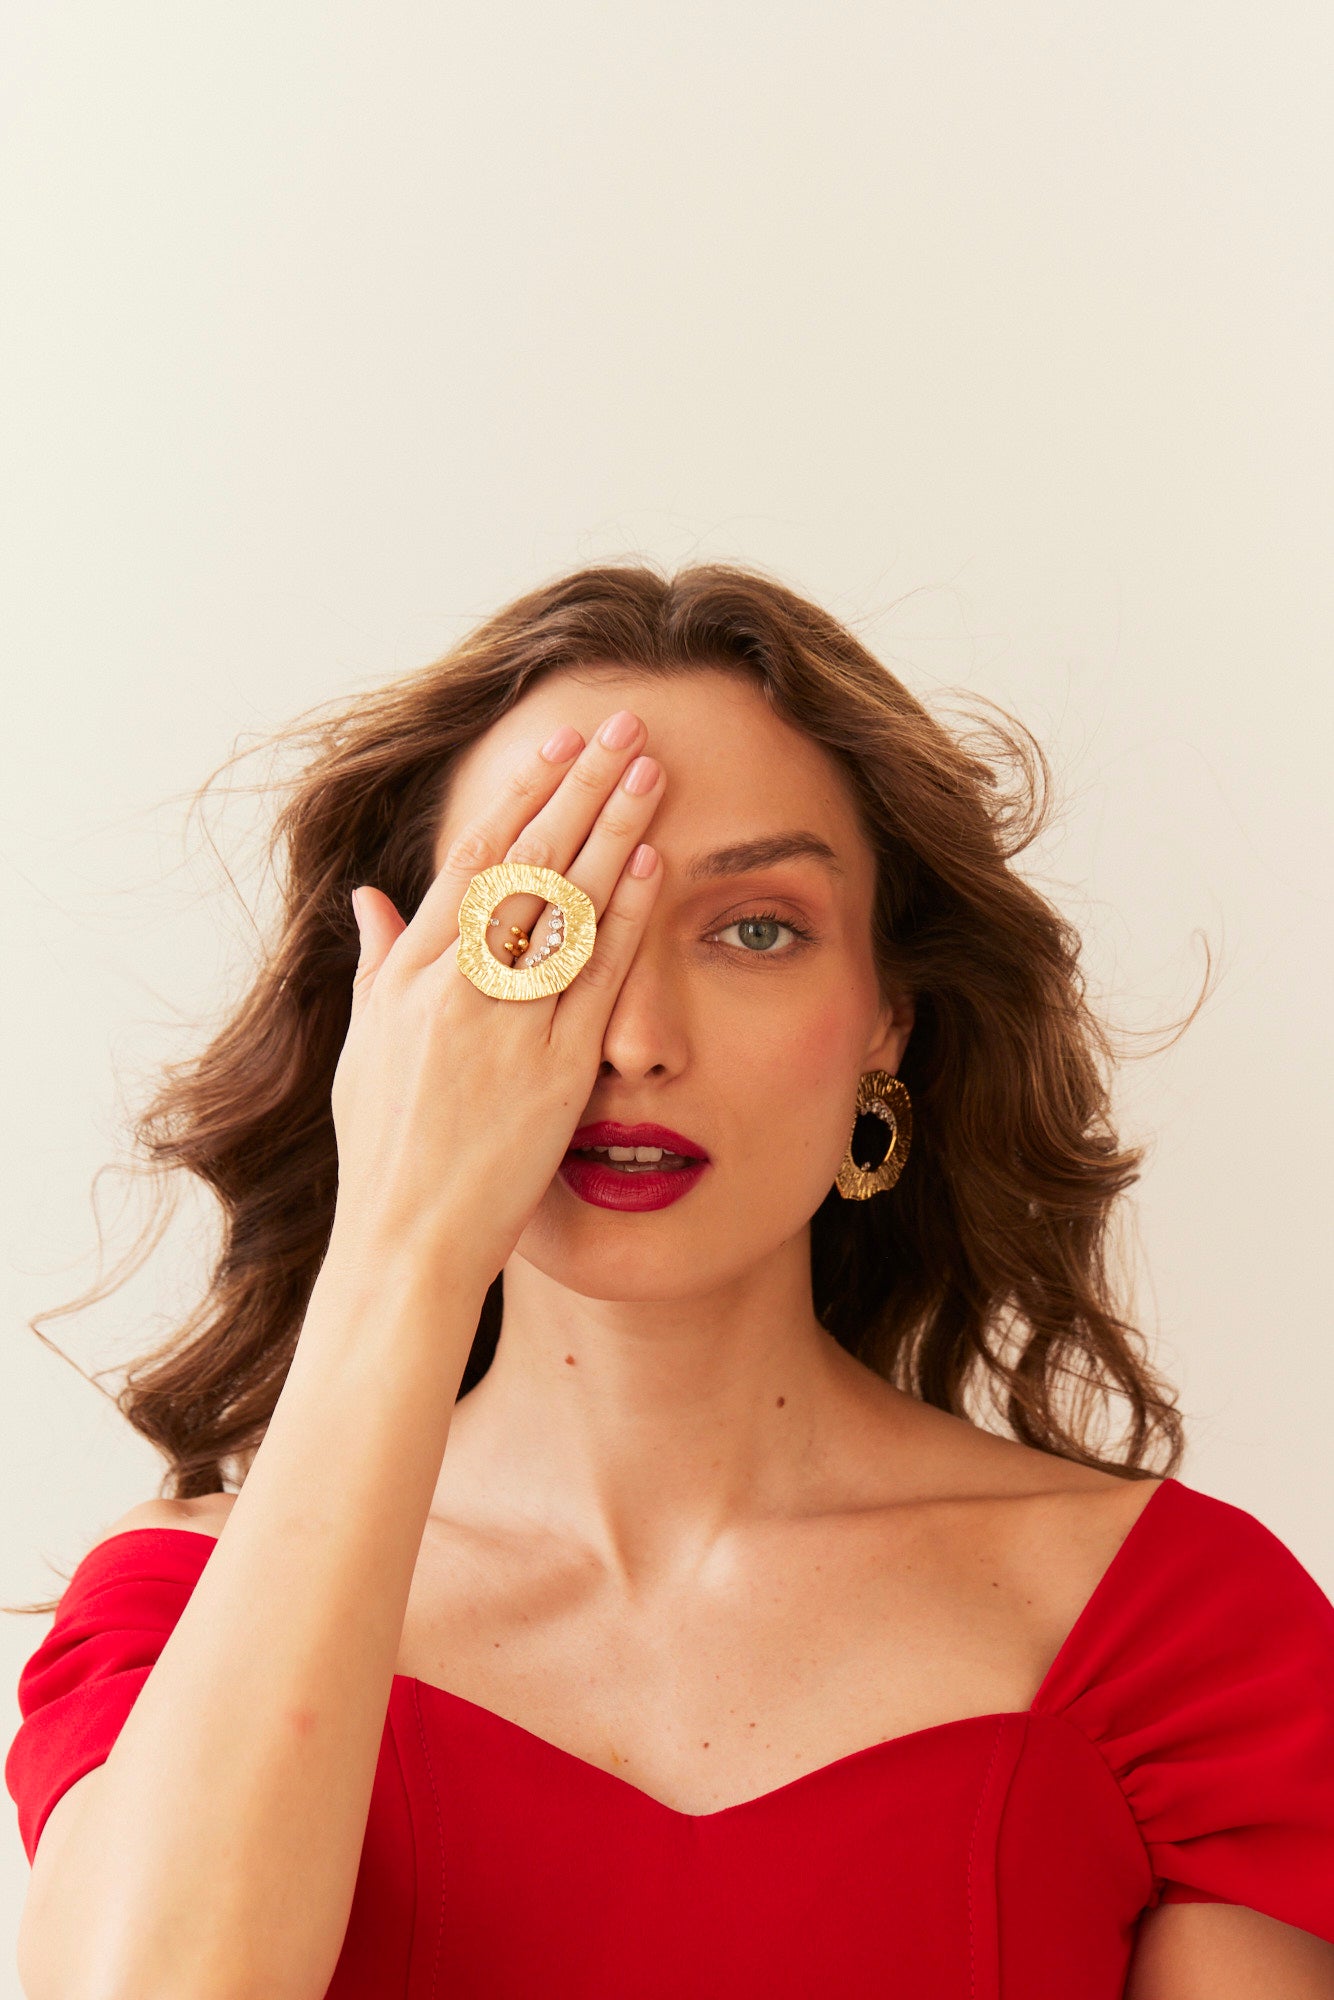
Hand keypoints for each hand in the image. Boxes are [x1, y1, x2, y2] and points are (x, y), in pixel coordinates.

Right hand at [327, 710, 665, 1291]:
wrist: (405, 1246)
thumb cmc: (382, 1155)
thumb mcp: (361, 1051)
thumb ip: (375, 964)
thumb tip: (368, 897)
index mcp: (405, 979)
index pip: (469, 863)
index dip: (518, 798)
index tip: (557, 749)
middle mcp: (453, 992)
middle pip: (527, 866)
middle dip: (579, 789)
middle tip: (623, 727)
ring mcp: (506, 1030)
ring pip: (568, 908)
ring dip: (614, 829)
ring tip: (652, 770)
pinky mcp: (554, 1074)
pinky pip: (597, 981)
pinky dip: (626, 917)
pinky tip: (653, 865)